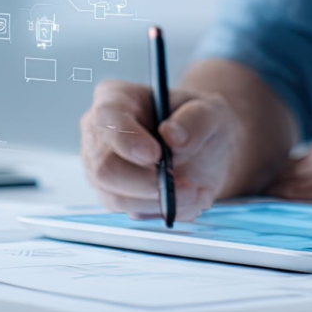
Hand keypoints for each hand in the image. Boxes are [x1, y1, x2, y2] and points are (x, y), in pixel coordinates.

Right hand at [80, 80, 241, 221]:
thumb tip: (171, 136)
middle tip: (184, 184)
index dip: (127, 139)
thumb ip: (195, 119)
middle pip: (104, 167)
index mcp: (117, 98)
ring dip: (160, 200)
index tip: (155, 155)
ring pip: (117, 197)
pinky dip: (166, 209)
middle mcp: (100, 134)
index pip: (107, 117)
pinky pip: (133, 212)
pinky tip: (190, 198)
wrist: (208, 148)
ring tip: (196, 191)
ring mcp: (103, 169)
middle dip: (146, 181)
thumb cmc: (201, 120)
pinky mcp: (115, 196)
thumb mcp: (210, 109)